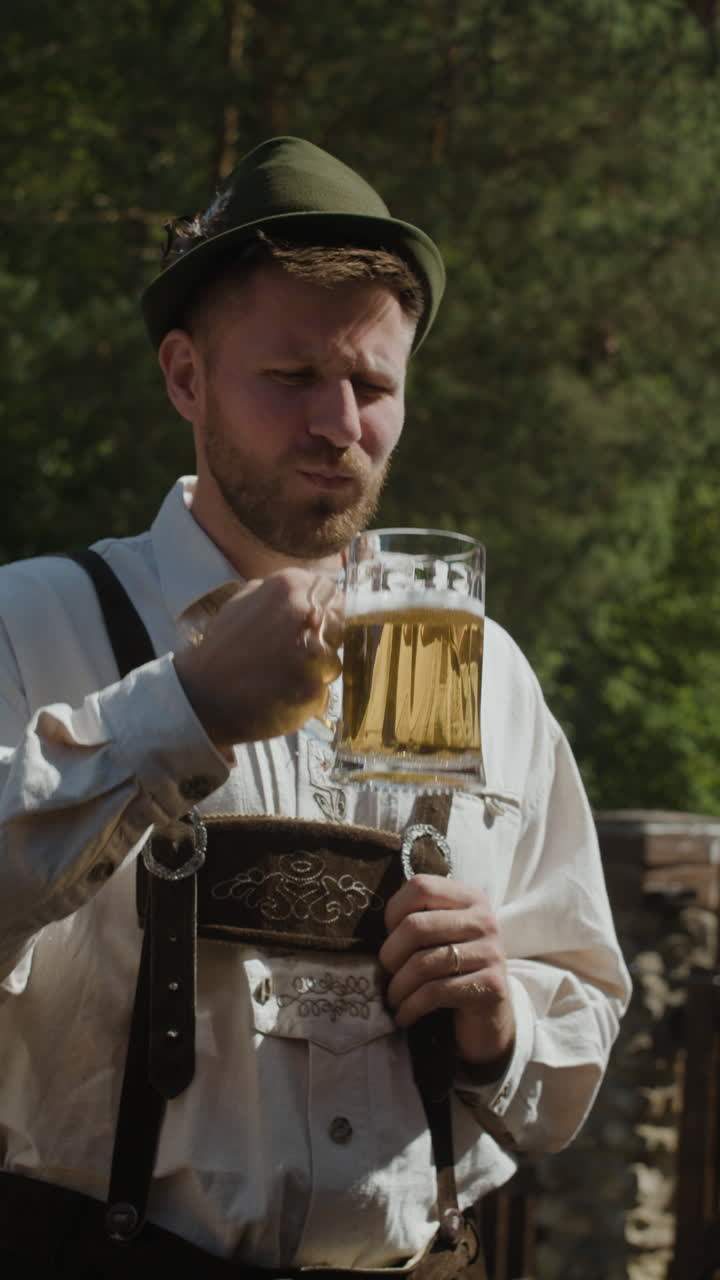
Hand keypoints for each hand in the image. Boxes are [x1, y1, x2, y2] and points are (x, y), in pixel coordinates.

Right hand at [173, 568, 342, 747]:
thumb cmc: (222, 648)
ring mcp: (314, 656)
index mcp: (290, 588)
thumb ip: (279, 592)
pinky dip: (305, 696)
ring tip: (281, 676)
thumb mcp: (242, 602)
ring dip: (315, 671)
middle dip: (323, 640)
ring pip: (334, 661)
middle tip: (293, 654)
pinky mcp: (314, 690)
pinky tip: (280, 695)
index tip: (311, 625)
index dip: (324, 611)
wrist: (202, 694)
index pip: (333, 594)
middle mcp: (308, 617)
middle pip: (339, 627)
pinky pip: (322, 691)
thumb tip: (308, 589)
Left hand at [379, 874, 515, 1077]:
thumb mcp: (438, 938)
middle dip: (390, 955)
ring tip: (392, 999)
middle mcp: (484, 920)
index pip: (420, 887)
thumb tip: (374, 924)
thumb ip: (416, 920)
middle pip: (416, 926)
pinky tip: (404, 1015)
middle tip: (384, 974)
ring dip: (398, 987)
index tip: (389, 936)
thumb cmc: (451, 971)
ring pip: (424, 963)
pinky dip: (411, 1007)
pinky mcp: (492, 986)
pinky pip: (436, 992)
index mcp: (469, 898)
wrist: (487, 1017)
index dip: (394, 911)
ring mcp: (491, 952)